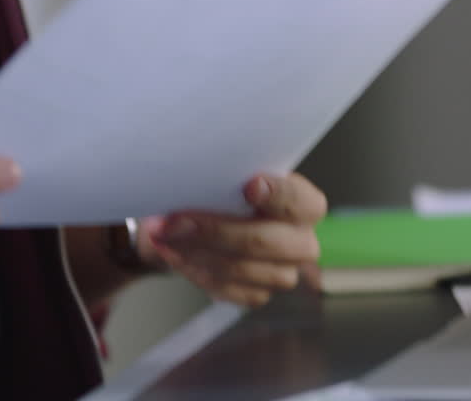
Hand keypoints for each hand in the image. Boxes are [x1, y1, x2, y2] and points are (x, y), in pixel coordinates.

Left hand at [142, 173, 326, 306]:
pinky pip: (227, 289)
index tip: (249, 186)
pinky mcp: (259, 293)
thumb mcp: (229, 176)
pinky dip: (196, 272)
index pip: (299, 201)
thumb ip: (227, 179)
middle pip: (263, 241)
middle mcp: (301, 241)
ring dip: (196, 253)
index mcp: (304, 204)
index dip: (277, 194)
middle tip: (175, 222)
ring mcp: (283, 272)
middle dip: (214, 231)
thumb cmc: (224, 193)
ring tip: (166, 237)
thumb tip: (198, 181)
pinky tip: (176, 255)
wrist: (206, 221)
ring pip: (241, 269)